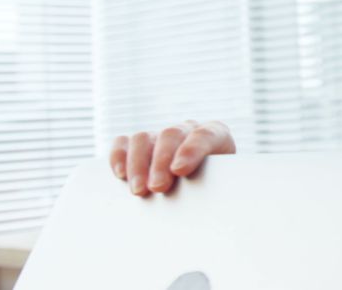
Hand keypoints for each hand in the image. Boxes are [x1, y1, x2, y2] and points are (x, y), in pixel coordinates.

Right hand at [108, 120, 235, 195]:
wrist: (209, 188)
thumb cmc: (217, 189)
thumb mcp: (223, 186)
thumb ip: (217, 188)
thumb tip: (210, 212)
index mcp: (215, 135)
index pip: (205, 135)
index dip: (192, 150)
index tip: (180, 170)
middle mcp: (186, 130)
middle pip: (171, 136)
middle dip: (161, 163)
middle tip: (157, 187)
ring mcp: (160, 136)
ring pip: (143, 138)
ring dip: (138, 165)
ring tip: (138, 191)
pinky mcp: (139, 145)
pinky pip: (123, 143)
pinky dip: (118, 156)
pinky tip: (119, 175)